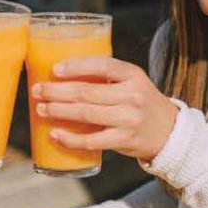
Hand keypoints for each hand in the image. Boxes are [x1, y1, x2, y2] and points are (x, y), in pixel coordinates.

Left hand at [31, 56, 177, 162]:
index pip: (103, 66)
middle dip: (57, 91)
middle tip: (38, 90)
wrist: (169, 131)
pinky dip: (70, 139)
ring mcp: (128, 120)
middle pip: (88, 92)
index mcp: (133, 76)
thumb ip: (107, 77)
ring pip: (86, 115)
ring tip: (41, 108)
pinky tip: (55, 134)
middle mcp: (132, 96)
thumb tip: (63, 74)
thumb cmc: (142, 103)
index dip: (77, 66)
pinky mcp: (124, 140)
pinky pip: (91, 141)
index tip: (55, 69)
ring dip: (59, 111)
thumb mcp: (133, 82)